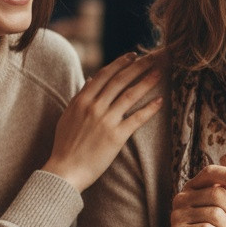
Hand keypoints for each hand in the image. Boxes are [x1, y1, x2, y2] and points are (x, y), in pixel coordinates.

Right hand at [43, 53, 161, 192]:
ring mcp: (106, 121)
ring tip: (159, 73)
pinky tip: (160, 101)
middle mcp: (94, 107)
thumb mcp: (69, 115)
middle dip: (138, 67)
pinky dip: (150, 108)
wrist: (65, 170)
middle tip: (152, 58)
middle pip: (120, 81)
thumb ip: (81, 96)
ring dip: (146, 82)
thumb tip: (93, 78)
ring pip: (130, 95)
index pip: (105, 75)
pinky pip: (137, 118)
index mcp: (82, 100)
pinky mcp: (116, 136)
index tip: (133, 55)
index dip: (121, 63)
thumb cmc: (66, 144)